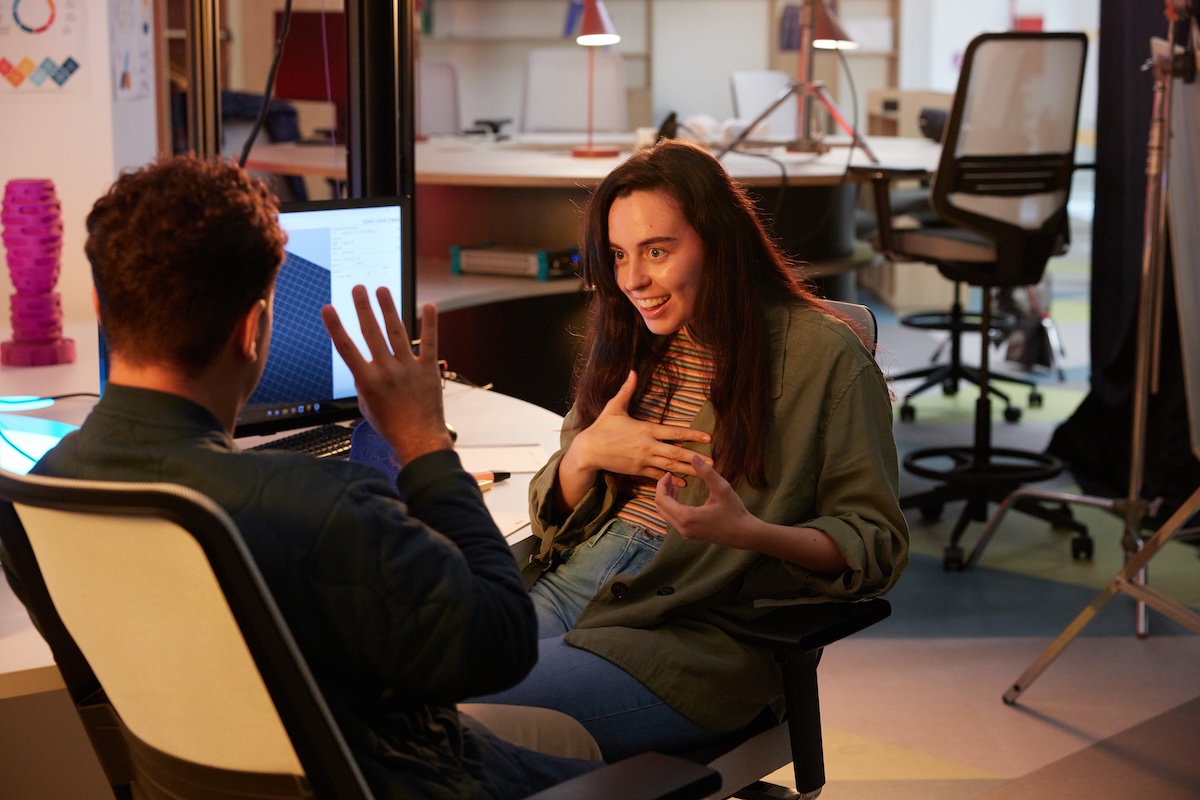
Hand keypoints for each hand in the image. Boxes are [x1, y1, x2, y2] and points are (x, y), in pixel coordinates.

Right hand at [322, 286, 452, 464]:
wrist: (418, 438)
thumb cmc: (391, 426)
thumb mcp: (366, 407)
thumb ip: (363, 384)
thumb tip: (363, 366)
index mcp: (367, 381)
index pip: (346, 348)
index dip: (335, 326)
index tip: (328, 308)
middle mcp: (386, 370)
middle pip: (371, 333)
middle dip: (363, 308)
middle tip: (358, 289)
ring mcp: (408, 368)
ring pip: (397, 332)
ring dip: (388, 309)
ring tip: (381, 290)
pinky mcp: (428, 369)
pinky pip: (429, 343)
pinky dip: (430, 324)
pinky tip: (430, 306)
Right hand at [570, 370, 711, 483]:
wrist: (589, 450)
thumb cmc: (602, 427)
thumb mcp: (614, 407)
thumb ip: (627, 390)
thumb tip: (633, 372)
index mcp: (645, 429)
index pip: (674, 433)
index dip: (692, 435)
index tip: (708, 437)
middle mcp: (647, 446)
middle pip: (676, 453)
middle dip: (695, 457)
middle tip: (714, 461)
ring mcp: (643, 460)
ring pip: (670, 466)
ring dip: (688, 470)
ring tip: (704, 472)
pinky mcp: (638, 471)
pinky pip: (658, 476)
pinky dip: (671, 479)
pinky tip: (684, 484)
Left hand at [655, 454, 755, 547]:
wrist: (744, 534)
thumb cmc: (734, 511)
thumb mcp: (722, 488)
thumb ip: (707, 472)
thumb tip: (693, 457)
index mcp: (686, 517)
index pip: (662, 499)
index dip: (662, 484)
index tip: (669, 473)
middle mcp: (682, 528)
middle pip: (660, 508)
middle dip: (662, 491)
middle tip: (670, 477)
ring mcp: (685, 533)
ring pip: (665, 515)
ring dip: (666, 499)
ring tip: (675, 485)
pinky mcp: (690, 534)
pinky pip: (673, 520)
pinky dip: (672, 507)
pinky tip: (680, 496)